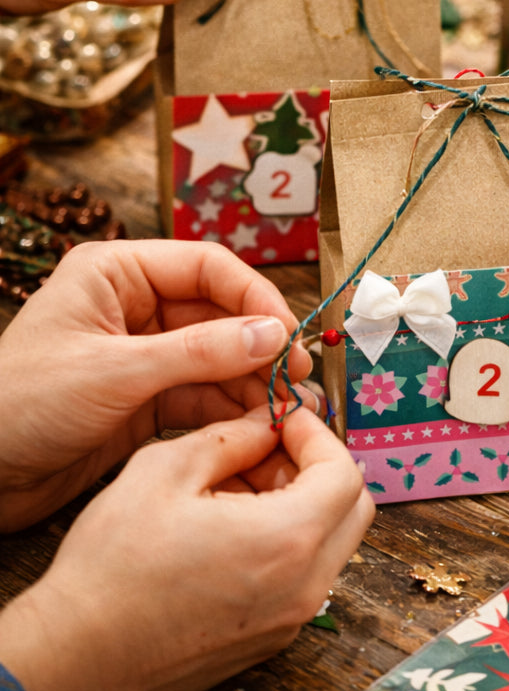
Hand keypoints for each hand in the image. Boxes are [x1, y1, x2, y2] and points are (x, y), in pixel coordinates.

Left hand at [0, 239, 312, 531]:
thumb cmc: (20, 406)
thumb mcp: (114, 372)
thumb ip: (199, 352)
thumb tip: (274, 334)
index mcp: (117, 273)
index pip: (207, 268)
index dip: (255, 296)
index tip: (288, 333)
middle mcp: (136, 306)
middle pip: (221, 313)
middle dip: (260, 344)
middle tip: (298, 375)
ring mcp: (144, 353)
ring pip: (219, 356)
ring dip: (254, 379)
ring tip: (289, 404)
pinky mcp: (147, 397)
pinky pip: (204, 392)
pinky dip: (233, 406)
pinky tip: (260, 421)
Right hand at [0, 407, 374, 690]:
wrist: (76, 657)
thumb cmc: (112, 568)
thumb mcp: (165, 471)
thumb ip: (230, 439)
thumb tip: (265, 424)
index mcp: (288, 540)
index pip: (344, 472)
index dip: (316, 434)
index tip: (284, 419)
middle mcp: (304, 586)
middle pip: (352, 507)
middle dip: (318, 466)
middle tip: (269, 447)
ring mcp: (291, 618)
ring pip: (331, 541)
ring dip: (303, 502)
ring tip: (241, 484)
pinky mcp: (272, 637)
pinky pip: (305, 574)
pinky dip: (288, 539)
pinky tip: (234, 525)